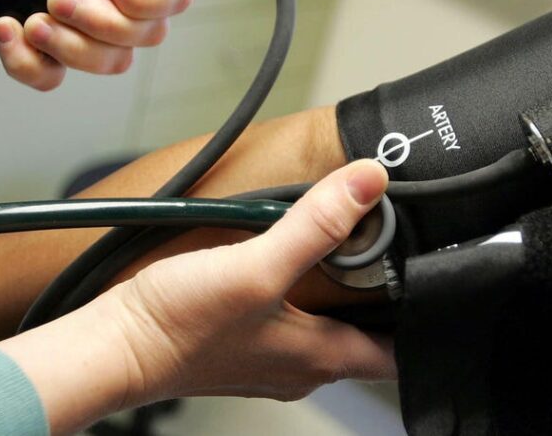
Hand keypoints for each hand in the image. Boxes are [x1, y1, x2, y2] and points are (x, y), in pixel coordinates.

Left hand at [0, 0, 197, 89]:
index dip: (145, 0)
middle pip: (145, 37)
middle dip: (99, 24)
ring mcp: (77, 26)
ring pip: (107, 64)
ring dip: (68, 45)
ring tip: (30, 18)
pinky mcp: (41, 49)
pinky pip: (54, 78)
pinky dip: (26, 59)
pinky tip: (6, 27)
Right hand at [0, 160, 395, 433]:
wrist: (113, 346)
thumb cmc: (178, 325)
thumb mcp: (256, 267)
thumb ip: (314, 225)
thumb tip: (368, 184)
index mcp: (321, 357)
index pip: (398, 357)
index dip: (424, 322)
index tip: (437, 285)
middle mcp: (301, 367)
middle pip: (366, 340)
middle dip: (385, 303)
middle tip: (393, 255)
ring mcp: (269, 360)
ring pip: (328, 331)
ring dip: (342, 298)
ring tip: (347, 252)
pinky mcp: (240, 346)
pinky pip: (289, 324)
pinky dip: (301, 297)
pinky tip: (285, 266)